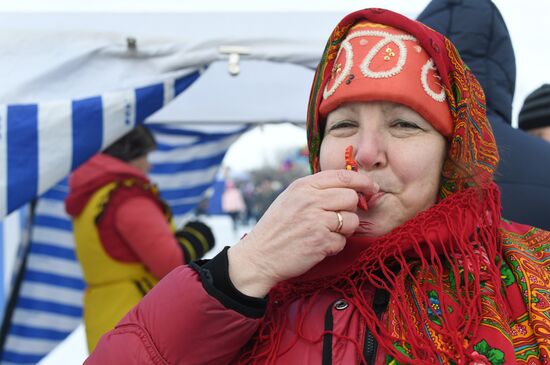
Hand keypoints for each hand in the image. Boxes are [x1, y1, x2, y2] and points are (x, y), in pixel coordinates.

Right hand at [228, 169, 378, 296]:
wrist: (259, 256)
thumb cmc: (277, 227)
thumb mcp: (290, 198)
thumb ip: (316, 190)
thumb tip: (349, 186)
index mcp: (303, 186)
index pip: (342, 176)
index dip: (362, 180)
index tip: (370, 187)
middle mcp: (310, 200)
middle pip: (351, 197)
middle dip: (350, 209)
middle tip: (338, 218)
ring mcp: (316, 221)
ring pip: (351, 220)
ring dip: (344, 230)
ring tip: (325, 233)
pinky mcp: (320, 242)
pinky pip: (342, 242)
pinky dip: (334, 246)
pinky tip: (318, 246)